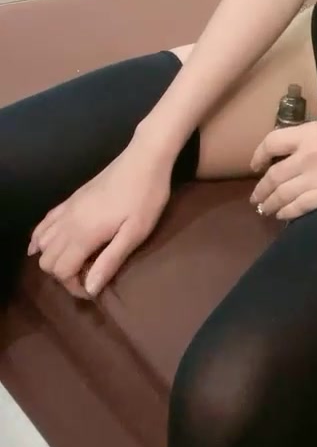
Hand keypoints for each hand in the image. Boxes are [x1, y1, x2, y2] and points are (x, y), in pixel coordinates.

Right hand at [28, 140, 173, 298]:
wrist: (145, 158)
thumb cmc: (146, 197)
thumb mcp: (135, 232)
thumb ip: (110, 261)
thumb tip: (90, 288)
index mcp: (83, 233)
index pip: (61, 271)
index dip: (74, 286)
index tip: (95, 288)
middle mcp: (68, 222)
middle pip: (47, 260)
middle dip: (63, 275)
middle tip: (87, 275)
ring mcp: (68, 208)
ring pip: (42, 243)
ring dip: (53, 258)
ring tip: (77, 261)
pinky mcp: (71, 199)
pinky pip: (44, 222)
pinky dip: (40, 238)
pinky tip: (43, 245)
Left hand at [249, 118, 316, 219]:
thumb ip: (308, 140)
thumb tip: (287, 157)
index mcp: (309, 132)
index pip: (272, 143)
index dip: (258, 155)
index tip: (255, 167)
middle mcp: (309, 154)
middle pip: (274, 175)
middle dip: (261, 189)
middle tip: (255, 198)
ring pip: (284, 194)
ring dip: (271, 203)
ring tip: (265, 209)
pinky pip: (300, 206)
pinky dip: (288, 212)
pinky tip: (283, 215)